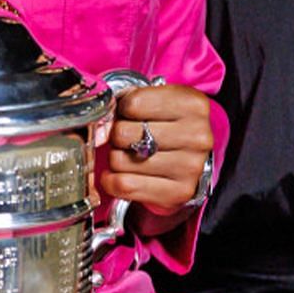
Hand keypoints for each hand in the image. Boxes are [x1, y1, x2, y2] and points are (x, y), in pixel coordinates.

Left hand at [102, 83, 213, 216]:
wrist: (191, 156)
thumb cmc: (167, 123)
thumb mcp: (155, 99)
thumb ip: (124, 102)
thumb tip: (97, 132)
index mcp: (192, 105)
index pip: (133, 103)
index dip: (122, 108)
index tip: (129, 113)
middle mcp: (196, 136)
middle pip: (123, 133)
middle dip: (117, 135)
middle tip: (128, 137)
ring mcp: (190, 167)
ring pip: (120, 161)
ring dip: (117, 158)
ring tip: (130, 154)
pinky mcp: (178, 192)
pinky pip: (125, 185)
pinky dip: (112, 180)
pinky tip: (121, 173)